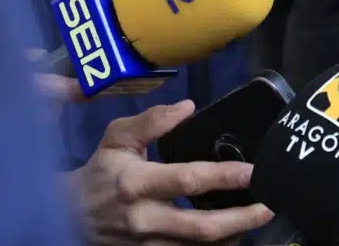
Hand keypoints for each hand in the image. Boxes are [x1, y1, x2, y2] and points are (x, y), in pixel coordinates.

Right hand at [71, 100, 273, 244]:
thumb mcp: (117, 138)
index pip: (188, 180)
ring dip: (234, 236)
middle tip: (269, 207)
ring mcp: (148, 244)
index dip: (224, 177)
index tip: (253, 172)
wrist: (68, 215)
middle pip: (202, 228)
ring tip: (257, 220)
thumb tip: (187, 107)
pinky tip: (234, 235)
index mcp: (138, 183)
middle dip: (242, 219)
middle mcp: (145, 219)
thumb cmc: (100, 172)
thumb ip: (151, 121)